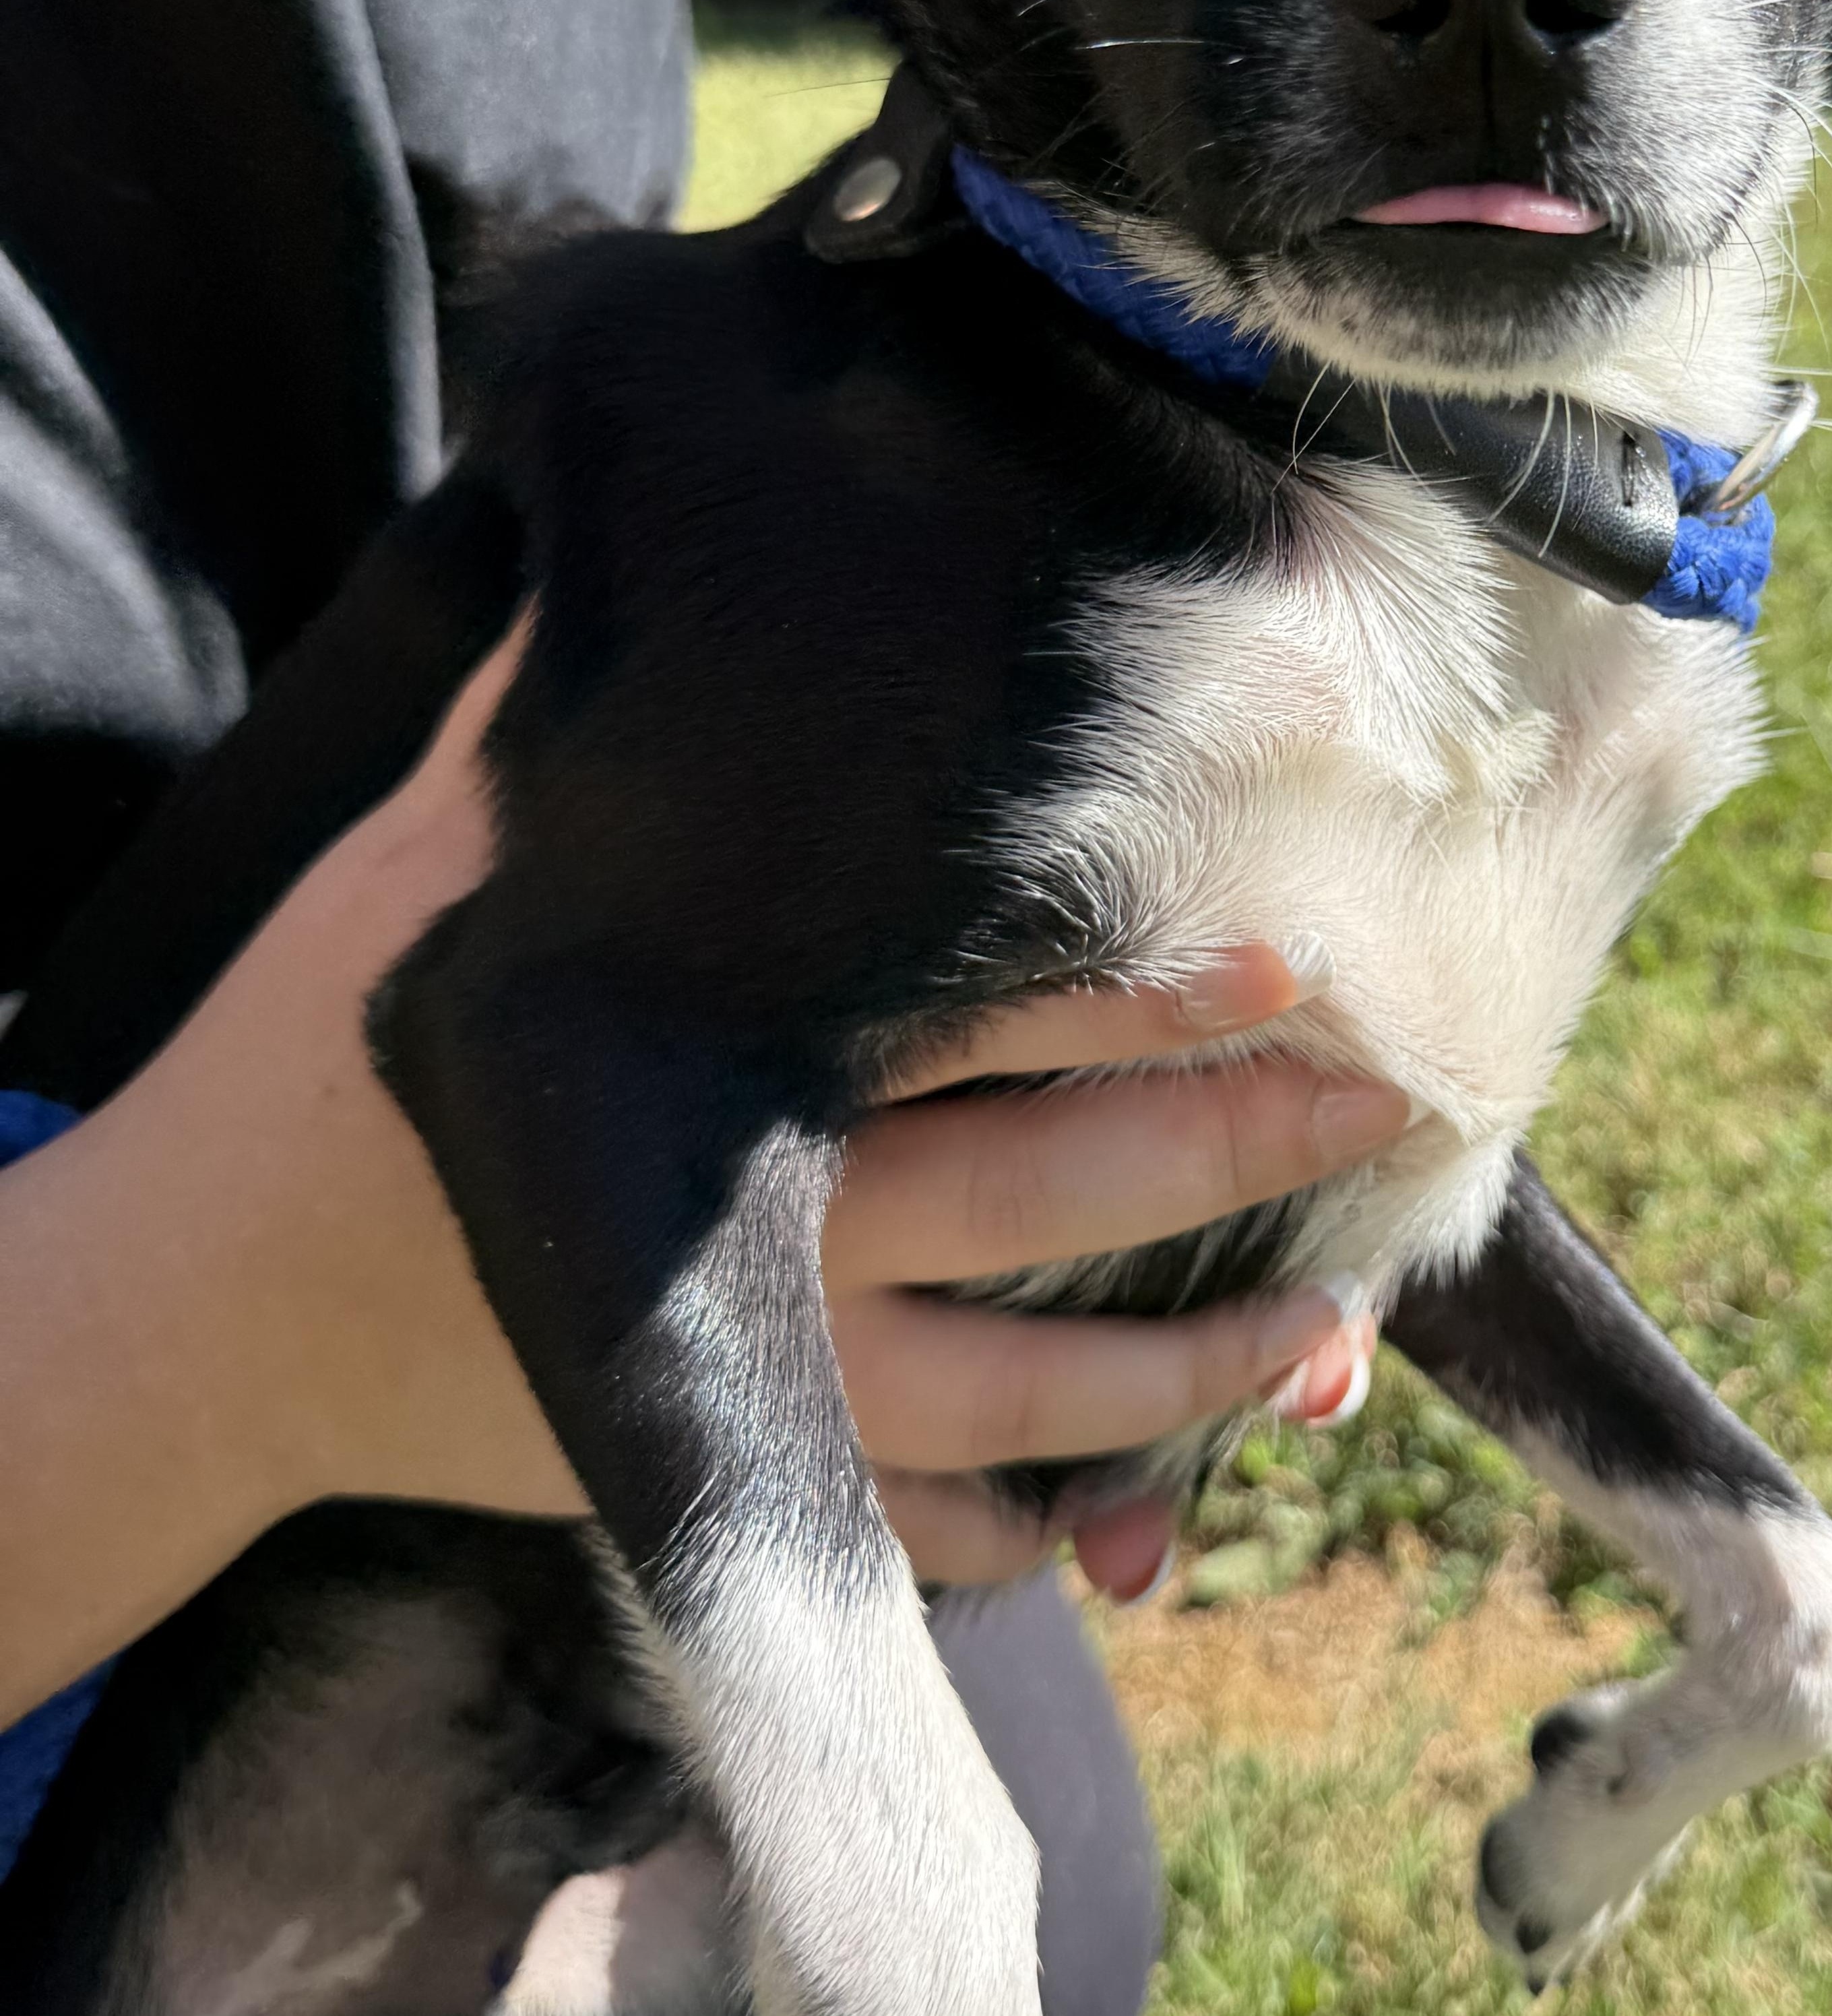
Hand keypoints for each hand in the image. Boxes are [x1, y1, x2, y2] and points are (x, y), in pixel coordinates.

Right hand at [0, 635, 1398, 1718]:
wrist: (217, 1296)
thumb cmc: (354, 1035)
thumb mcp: (440, 844)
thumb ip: (559, 708)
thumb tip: (636, 530)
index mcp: (725, 1068)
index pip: (970, 1020)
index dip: (1134, 992)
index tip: (1282, 958)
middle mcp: (768, 1236)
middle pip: (1044, 1209)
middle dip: (1227, 1164)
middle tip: (1381, 1108)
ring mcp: (760, 1385)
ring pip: (1025, 1406)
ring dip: (1189, 1381)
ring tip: (1330, 1343)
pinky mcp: (737, 1477)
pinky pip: (926, 1533)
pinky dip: (1044, 1532)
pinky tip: (1152, 1505)